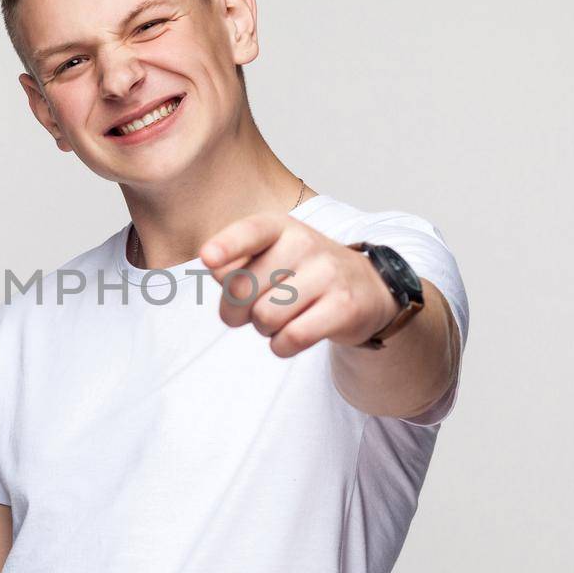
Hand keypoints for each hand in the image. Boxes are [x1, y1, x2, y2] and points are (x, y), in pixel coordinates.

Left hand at [199, 213, 398, 357]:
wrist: (367, 287)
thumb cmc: (302, 273)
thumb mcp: (270, 256)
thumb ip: (236, 265)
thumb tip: (218, 272)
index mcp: (280, 227)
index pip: (250, 232)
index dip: (226, 246)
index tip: (207, 258)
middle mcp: (305, 243)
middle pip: (242, 289)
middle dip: (235, 311)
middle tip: (250, 311)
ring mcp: (328, 273)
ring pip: (265, 317)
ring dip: (263, 329)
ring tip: (280, 318)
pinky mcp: (344, 306)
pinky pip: (293, 337)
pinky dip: (282, 345)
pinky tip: (291, 335)